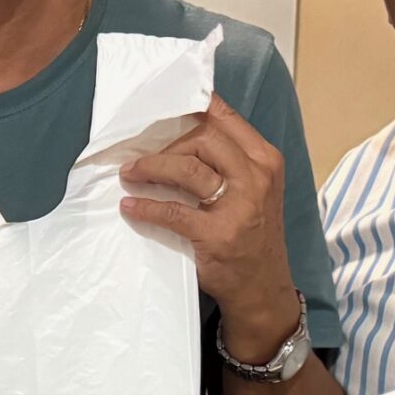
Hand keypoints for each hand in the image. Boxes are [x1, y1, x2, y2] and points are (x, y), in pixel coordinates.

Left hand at [120, 97, 298, 359]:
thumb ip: (230, 161)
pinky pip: (173, 212)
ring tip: (129, 174)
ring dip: (150, 169)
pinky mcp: (217, 235)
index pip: (226, 119)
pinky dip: (146, 207)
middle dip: (165, 145)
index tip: (162, 107)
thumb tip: (181, 131)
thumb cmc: (252, 234)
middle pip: (202, 139)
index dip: (192, 108)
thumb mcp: (255, 190)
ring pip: (186, 169)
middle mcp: (256, 178)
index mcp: (265, 160)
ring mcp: (239, 206)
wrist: (262, 287)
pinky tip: (130, 207)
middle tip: (139, 157)